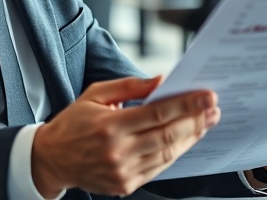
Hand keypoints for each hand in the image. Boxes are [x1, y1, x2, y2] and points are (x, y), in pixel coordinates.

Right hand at [31, 76, 220, 196]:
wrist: (52, 160)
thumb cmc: (74, 122)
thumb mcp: (96, 94)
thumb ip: (130, 86)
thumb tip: (162, 80)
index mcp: (109, 126)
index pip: (157, 114)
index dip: (185, 105)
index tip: (206, 96)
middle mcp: (117, 151)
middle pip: (168, 135)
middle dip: (196, 120)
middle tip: (214, 108)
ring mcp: (122, 172)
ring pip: (167, 154)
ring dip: (191, 137)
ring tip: (206, 122)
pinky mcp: (125, 185)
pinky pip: (158, 168)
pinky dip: (176, 153)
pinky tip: (186, 140)